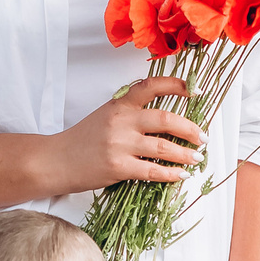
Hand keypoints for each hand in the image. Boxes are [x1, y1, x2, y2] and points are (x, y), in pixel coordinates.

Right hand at [39, 77, 204, 193]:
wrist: (57, 160)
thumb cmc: (83, 139)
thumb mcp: (106, 115)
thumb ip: (132, 112)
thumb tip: (168, 121)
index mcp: (120, 104)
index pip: (152, 86)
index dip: (178, 85)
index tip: (196, 91)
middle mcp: (121, 121)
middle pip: (166, 120)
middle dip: (190, 129)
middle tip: (202, 138)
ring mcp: (120, 144)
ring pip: (164, 148)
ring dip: (185, 154)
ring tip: (196, 158)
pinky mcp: (118, 167)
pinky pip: (152, 171)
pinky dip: (170, 174)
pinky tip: (180, 175)